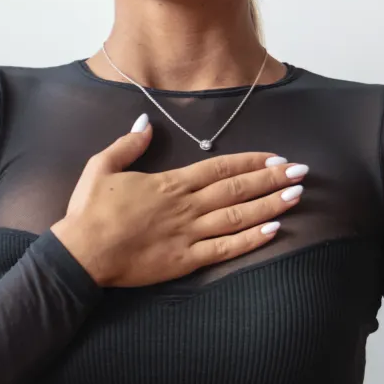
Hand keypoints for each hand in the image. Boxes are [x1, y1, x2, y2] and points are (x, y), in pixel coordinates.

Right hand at [49, 114, 307, 289]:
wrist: (81, 253)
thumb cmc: (89, 211)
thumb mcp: (102, 167)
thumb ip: (128, 144)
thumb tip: (145, 123)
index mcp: (169, 183)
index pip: (220, 168)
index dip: (251, 161)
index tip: (276, 158)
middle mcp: (186, 206)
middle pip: (237, 188)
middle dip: (272, 179)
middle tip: (301, 172)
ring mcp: (188, 234)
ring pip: (238, 216)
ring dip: (270, 205)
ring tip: (296, 196)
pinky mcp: (185, 260)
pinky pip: (225, 249)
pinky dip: (251, 240)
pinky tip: (273, 231)